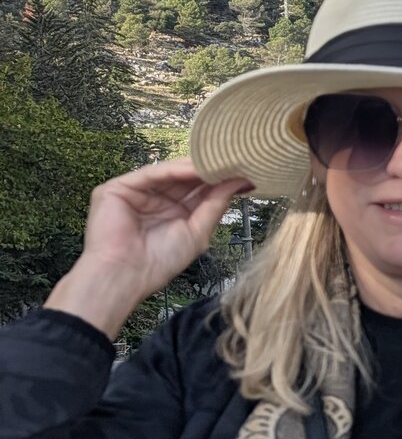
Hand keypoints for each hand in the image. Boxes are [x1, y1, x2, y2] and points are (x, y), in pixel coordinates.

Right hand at [45, 159, 253, 337]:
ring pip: (169, 173)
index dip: (220, 181)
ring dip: (195, 168)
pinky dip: (174, 170)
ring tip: (219, 163)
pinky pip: (151, 174)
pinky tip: (195, 169)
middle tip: (236, 162)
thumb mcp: (197, 231)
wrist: (125, 276)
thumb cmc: (159, 261)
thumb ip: (216, 204)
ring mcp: (135, 192)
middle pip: (185, 178)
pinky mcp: (117, 189)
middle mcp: (155, 199)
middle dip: (210, 171)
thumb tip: (240, 182)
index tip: (246, 174)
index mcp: (173, 211)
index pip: (198, 190)